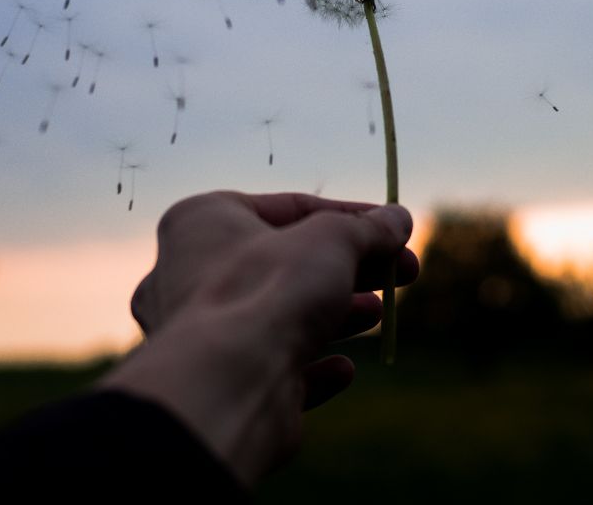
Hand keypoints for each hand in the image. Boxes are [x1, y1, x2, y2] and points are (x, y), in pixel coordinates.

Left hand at [100, 191, 417, 486]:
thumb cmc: (270, 290)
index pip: (287, 209)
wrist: (230, 383)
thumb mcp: (331, 240)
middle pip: (286, 263)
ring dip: (334, 314)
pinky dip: (311, 366)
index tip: (396, 229)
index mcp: (202, 221)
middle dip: (350, 268)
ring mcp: (201, 331)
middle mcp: (189, 272)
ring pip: (278, 315)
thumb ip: (366, 228)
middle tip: (403, 272)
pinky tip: (343, 369)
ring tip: (378, 313)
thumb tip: (398, 218)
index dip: (351, 217)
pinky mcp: (221, 381)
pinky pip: (271, 367)